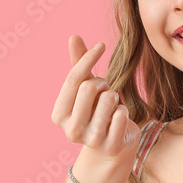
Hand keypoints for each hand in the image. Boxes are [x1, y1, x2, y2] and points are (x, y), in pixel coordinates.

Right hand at [51, 35, 140, 164]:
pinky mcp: (111, 146)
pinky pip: (122, 115)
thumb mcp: (86, 87)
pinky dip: (124, 112)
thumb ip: (78, 63)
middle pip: (89, 87)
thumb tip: (73, 36)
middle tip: (105, 91)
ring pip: (108, 99)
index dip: (88, 58)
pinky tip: (119, 121)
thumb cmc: (96, 110)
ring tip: (112, 107)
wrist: (112, 144)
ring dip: (114, 98)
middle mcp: (70, 131)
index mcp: (58, 115)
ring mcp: (90, 141)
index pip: (73, 79)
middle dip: (102, 83)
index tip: (101, 46)